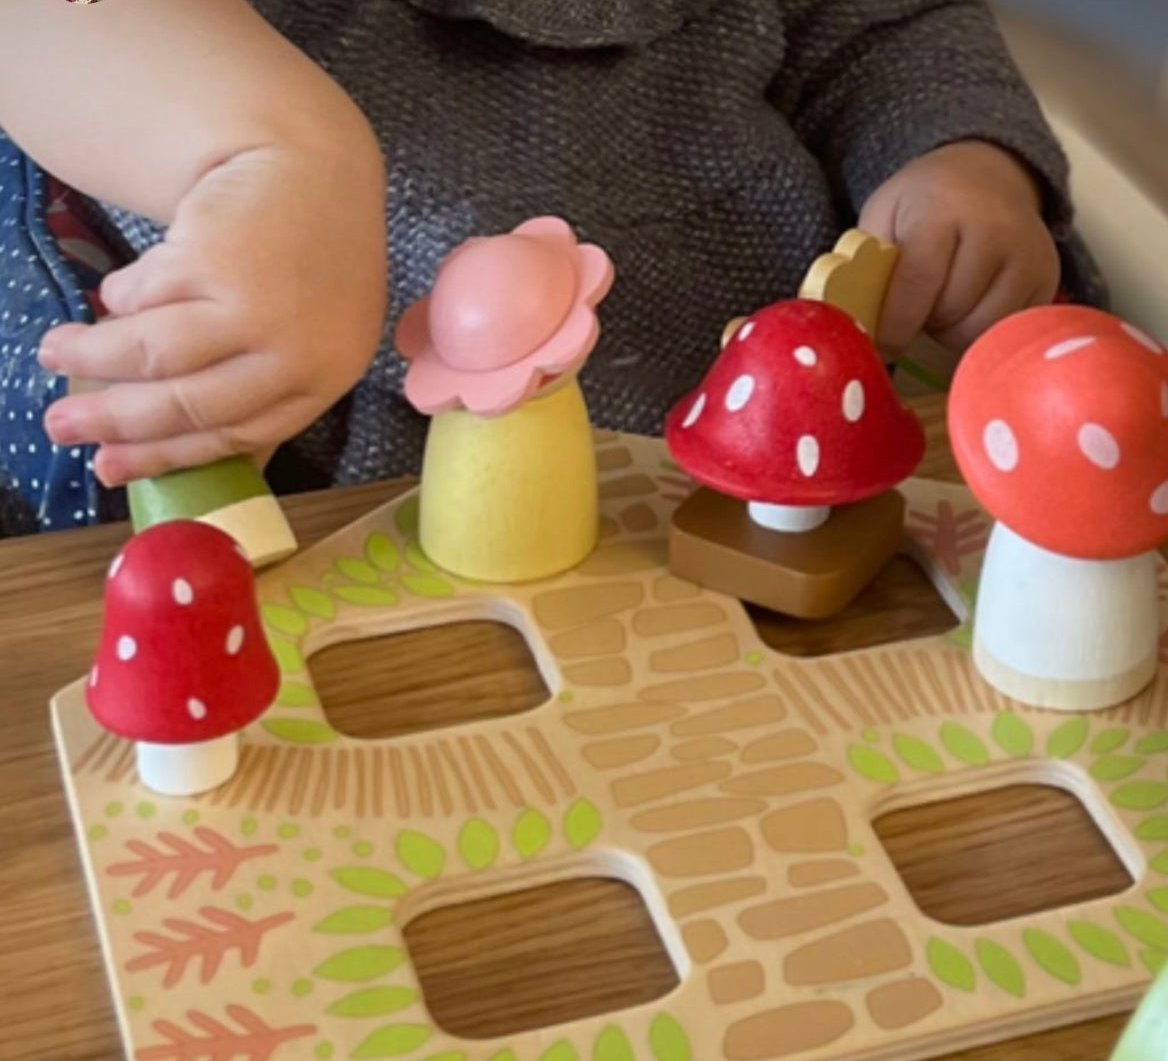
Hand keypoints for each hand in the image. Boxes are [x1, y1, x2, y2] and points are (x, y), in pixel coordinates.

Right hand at [37, 139, 385, 485]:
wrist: (316, 171)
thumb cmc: (307, 267)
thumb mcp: (309, 338)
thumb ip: (260, 392)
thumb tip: (180, 456)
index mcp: (322, 380)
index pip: (233, 435)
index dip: (163, 456)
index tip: (106, 468)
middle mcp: (296, 353)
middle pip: (188, 403)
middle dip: (114, 419)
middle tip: (59, 425)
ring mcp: (259, 306)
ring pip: (155, 352)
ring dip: (95, 358)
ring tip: (56, 353)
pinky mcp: (216, 257)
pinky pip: (147, 295)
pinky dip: (123, 299)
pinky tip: (115, 298)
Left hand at [859, 140, 1059, 351]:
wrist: (986, 173)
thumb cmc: (923, 202)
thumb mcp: (882, 216)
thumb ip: (866, 265)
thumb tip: (858, 323)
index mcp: (944, 210)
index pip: (917, 283)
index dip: (895, 325)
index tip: (881, 345)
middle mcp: (997, 230)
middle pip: (951, 313)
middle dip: (924, 321)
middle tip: (917, 304)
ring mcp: (1029, 255)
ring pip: (980, 329)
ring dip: (953, 330)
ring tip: (944, 303)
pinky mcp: (1048, 278)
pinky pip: (1007, 330)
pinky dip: (981, 329)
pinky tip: (971, 305)